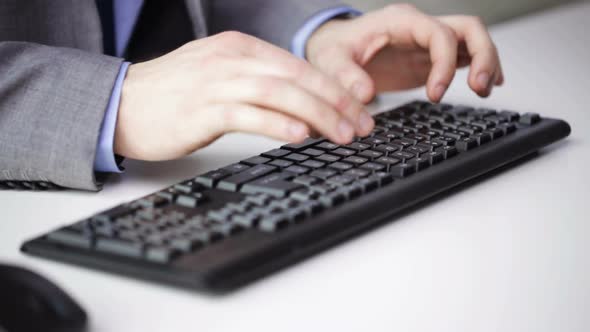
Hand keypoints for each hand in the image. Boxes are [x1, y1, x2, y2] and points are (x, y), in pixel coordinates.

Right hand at [115, 31, 373, 160]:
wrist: (121, 103)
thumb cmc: (173, 94)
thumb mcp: (219, 75)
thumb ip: (257, 83)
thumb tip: (301, 107)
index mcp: (239, 48)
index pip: (298, 66)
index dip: (333, 88)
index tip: (358, 109)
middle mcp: (231, 60)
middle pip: (296, 77)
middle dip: (336, 102)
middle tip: (362, 125)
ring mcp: (216, 83)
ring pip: (279, 94)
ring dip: (318, 114)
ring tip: (344, 134)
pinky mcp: (202, 110)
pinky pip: (247, 115)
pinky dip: (277, 124)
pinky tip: (300, 136)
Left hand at [306, 4, 503, 102]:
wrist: (334, 50)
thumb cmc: (333, 50)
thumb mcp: (329, 60)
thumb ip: (344, 75)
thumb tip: (365, 93)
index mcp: (399, 21)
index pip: (438, 33)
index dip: (444, 63)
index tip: (436, 94)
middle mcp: (419, 27)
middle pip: (468, 28)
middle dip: (482, 55)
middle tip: (480, 87)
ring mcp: (427, 42)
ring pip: (472, 40)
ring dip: (486, 62)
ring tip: (485, 90)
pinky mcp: (429, 58)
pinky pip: (464, 56)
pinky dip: (478, 68)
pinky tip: (486, 85)